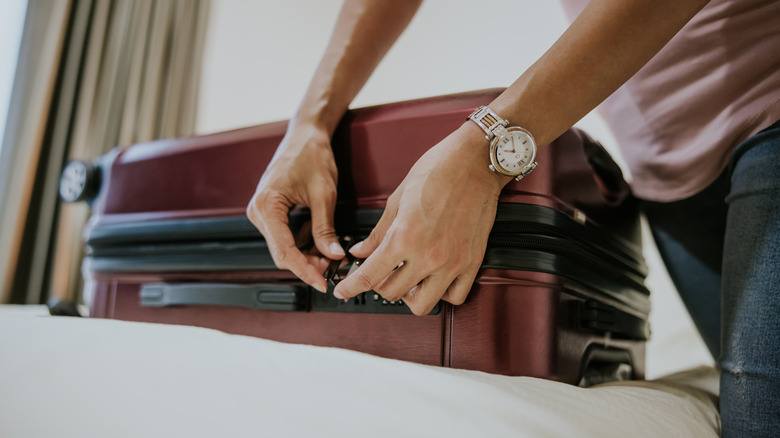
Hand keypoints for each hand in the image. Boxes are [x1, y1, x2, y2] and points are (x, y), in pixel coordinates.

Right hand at [246, 122, 344, 292]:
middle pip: (282, 253)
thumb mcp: (324, 194)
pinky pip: (285, 235)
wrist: (305, 135)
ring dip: (306, 254)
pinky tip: (320, 240)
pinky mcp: (270, 211)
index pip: (284, 251)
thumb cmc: (311, 155)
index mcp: (267, 205)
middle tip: (332, 267)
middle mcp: (258, 211)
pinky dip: (303, 242)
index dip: (304, 270)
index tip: (322, 283)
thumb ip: (325, 228)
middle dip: (307, 263)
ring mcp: (262, 212)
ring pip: (284, 246)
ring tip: (330, 253)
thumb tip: (332, 255)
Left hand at [333, 123, 509, 314]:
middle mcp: (428, 256)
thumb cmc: (437, 171)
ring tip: (408, 279)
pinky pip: (455, 297)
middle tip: (380, 272)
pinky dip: (441, 294)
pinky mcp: (472, 263)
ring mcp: (452, 263)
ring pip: (422, 304)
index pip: (369, 276)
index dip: (350, 287)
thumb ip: (378, 232)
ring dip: (409, 296)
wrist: (476, 162)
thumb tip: (360, 252)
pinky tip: (434, 279)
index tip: (343, 291)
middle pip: (392, 293)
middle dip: (379, 285)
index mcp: (404, 237)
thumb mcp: (397, 199)